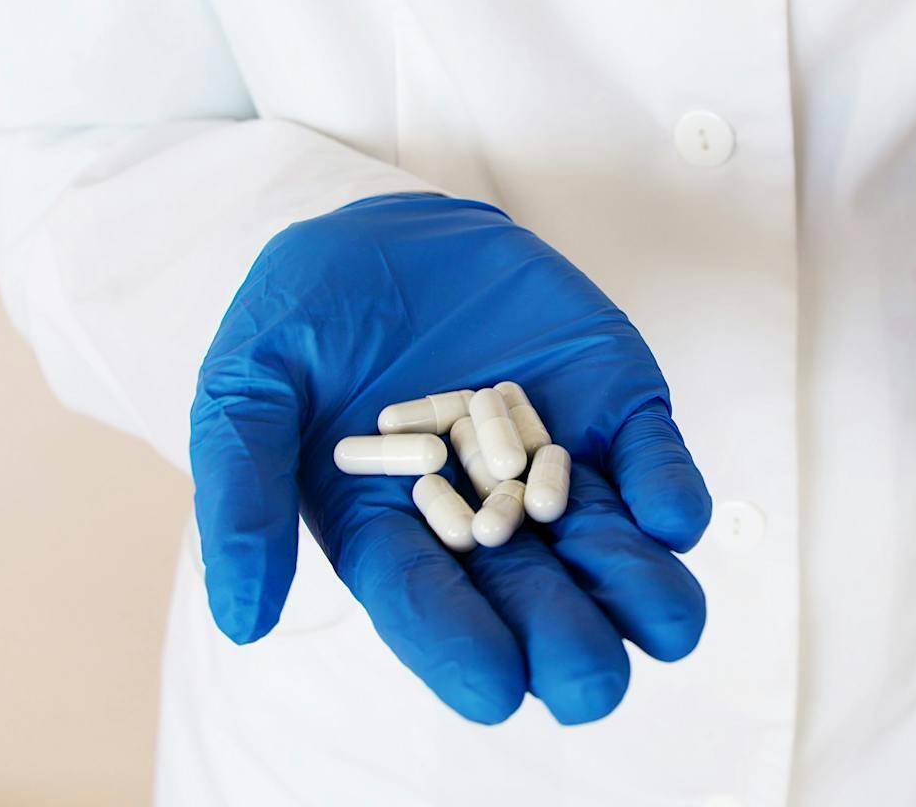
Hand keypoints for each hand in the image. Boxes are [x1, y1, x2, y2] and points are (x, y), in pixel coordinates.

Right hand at [189, 193, 711, 723]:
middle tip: (590, 679)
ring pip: (612, 552)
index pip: (429, 608)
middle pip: (534, 602)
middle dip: (567, 643)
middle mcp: (484, 521)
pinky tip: (673, 518)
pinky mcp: (613, 411)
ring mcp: (558, 467)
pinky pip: (655, 463)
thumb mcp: (245, 391)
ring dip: (642, 589)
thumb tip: (242, 622)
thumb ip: (243, 494)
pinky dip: (669, 491)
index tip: (495, 686)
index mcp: (391, 536)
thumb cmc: (301, 320)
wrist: (383, 228)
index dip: (460, 649)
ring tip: (668, 621)